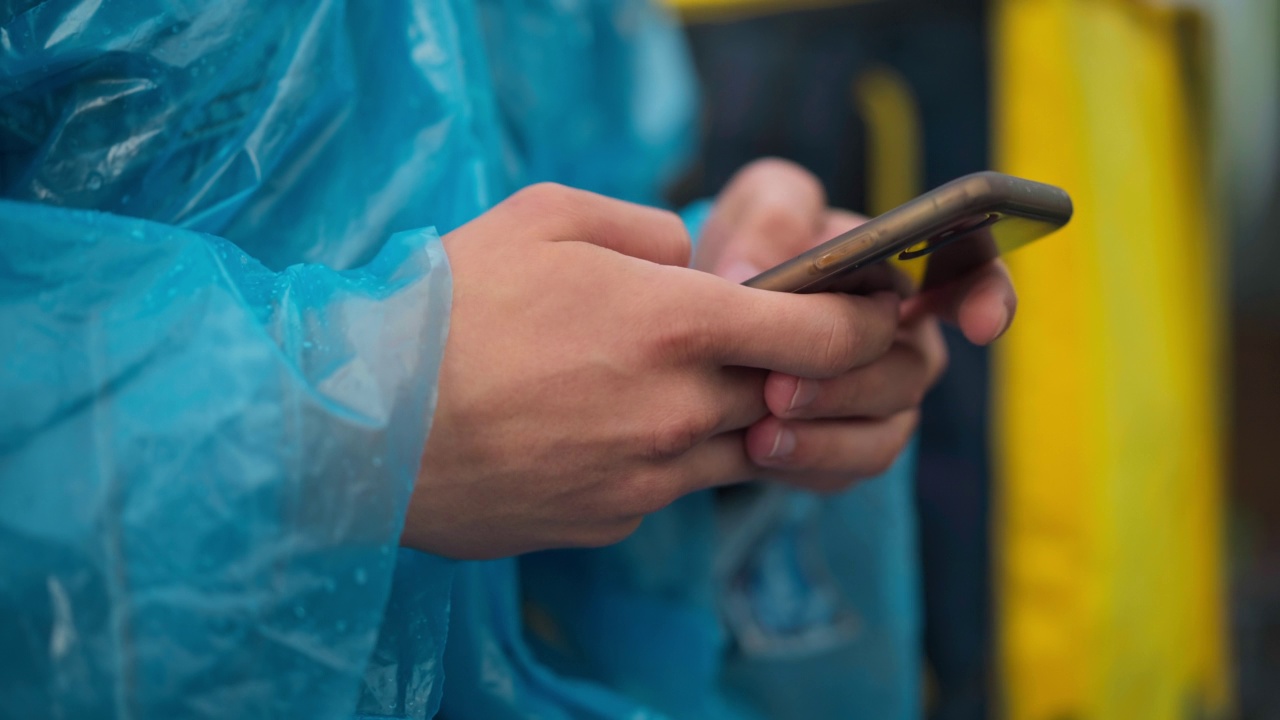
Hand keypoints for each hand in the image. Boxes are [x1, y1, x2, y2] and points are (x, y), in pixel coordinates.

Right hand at [406, 183, 902, 558]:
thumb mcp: (544, 217)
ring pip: (734, 447)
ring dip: (726, 413)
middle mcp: (679, 410)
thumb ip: (646, 228)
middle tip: (765, 342)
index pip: (824, 334)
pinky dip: (659, 456)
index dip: (866, 321)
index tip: (874, 309)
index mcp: (675, 324)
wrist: (361, 428)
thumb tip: (693, 259)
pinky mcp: (613, 523)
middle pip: (787, 395)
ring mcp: (649, 480)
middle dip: (794, 369)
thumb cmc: (447, 307)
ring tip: (659, 381)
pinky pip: (667, 486)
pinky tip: (598, 428)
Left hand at [694, 159, 1016, 491]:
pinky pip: (844, 468)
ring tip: (762, 430)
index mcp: (908, 271)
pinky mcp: (847, 448)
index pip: (975, 278)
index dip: (989, 299)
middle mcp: (908, 341)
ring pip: (882, 432)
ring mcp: (883, 402)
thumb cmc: (760, 245)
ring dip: (824, 435)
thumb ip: (770, 217)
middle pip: (909, 372)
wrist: (718, 316)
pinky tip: (755, 449)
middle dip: (851, 383)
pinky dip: (803, 462)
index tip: (982, 322)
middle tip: (783, 386)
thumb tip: (752, 271)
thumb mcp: (759, 205)